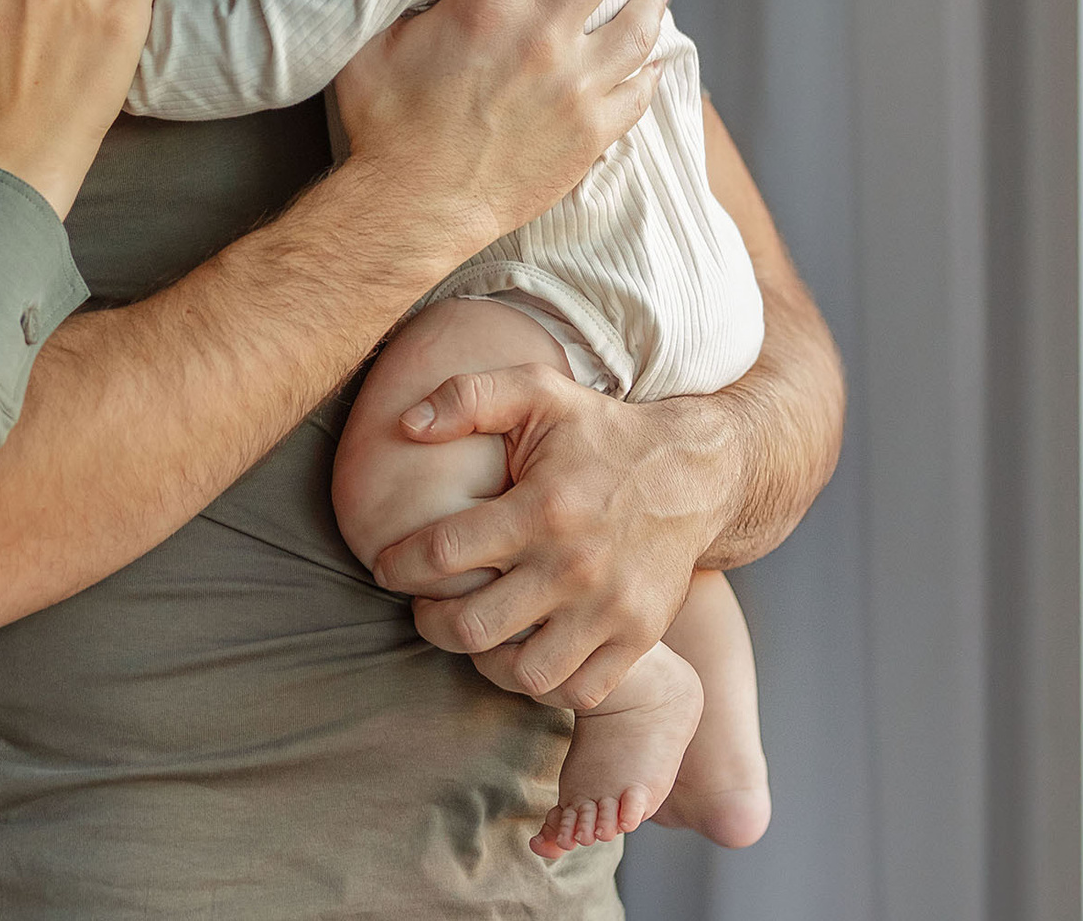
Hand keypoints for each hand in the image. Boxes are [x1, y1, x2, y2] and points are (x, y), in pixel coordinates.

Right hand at [331, 0, 668, 266]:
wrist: (414, 207)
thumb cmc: (383, 126)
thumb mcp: (372, 44)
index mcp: (488, 7)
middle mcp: (543, 37)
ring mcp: (576, 86)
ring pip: (637, 22)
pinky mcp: (592, 132)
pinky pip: (640, 90)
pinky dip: (653, 69)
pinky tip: (658, 58)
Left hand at [370, 374, 737, 711]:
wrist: (696, 470)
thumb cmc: (601, 432)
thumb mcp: (538, 391)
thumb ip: (467, 397)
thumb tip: (406, 424)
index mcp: (543, 508)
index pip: (443, 555)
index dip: (399, 567)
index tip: (385, 566)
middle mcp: (576, 565)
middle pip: (472, 627)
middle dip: (429, 621)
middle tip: (423, 605)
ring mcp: (611, 609)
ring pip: (523, 674)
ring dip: (483, 661)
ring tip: (472, 631)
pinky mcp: (639, 637)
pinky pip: (578, 691)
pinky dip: (542, 684)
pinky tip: (523, 651)